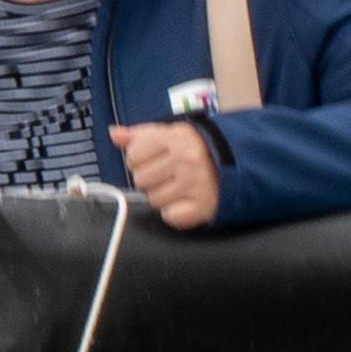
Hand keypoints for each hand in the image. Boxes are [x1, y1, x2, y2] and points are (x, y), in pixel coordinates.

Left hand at [109, 118, 225, 229]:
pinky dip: (175, 213)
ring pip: (153, 200)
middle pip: (141, 180)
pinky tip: (184, 201)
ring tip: (178, 187)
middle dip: (150, 180)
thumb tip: (115, 134)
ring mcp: (196, 183)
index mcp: (176, 138)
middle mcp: (186, 159)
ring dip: (162, 197)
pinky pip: (170, 217)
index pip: (134, 155)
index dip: (139, 160)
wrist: (235, 165)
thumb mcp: (169, 134)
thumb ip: (140, 135)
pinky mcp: (203, 206)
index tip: (154, 160)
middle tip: (168, 175)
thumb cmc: (195, 150)